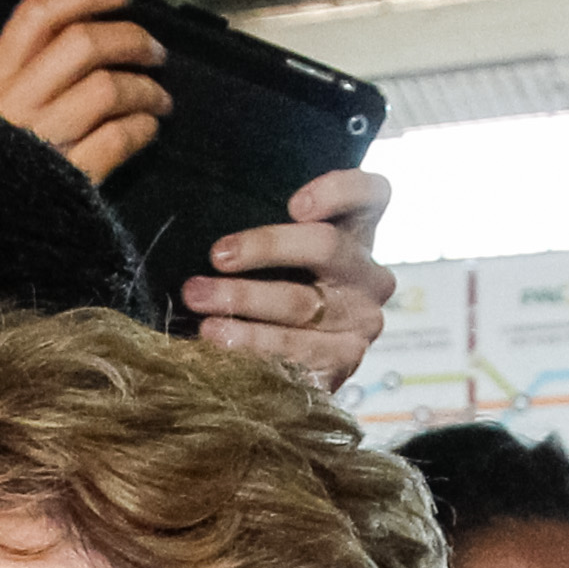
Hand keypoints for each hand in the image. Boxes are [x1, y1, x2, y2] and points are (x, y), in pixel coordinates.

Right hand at [0, 0, 168, 180]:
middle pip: (83, 43)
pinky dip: (142, 129)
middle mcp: (14, 106)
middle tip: (152, 50)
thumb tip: (36, 42)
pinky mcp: (67, 177)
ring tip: (156, 97)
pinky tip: (146, 129)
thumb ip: (5, 80)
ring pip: (108, 87)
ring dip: (146, 88)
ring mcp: (40, 141)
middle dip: (131, 38)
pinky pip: (118, 137)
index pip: (36, 17)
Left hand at [187, 167, 396, 385]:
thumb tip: (205, 218)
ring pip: (300, 302)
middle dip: (267, 246)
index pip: (371, 195)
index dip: (339, 192)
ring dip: (241, 298)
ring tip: (197, 297)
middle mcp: (367, 275)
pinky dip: (248, 343)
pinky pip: (292, 350)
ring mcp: (360, 320)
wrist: (285, 375)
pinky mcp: (344, 360)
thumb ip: (265, 233)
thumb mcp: (276, 258)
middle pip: (326, 246)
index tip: (293, 205)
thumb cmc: (271, 295)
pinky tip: (215, 337)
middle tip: (218, 256)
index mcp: (356, 235)